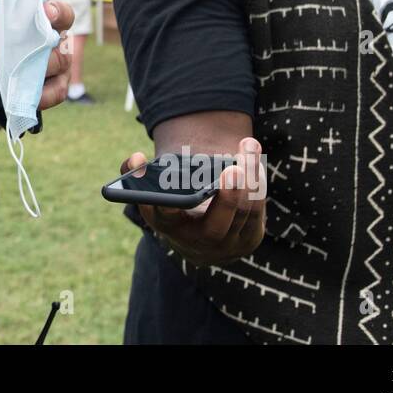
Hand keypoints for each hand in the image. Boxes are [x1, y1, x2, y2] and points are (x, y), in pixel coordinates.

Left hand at [0, 0, 72, 109]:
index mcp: (40, 18)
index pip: (60, 11)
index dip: (57, 11)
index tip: (46, 12)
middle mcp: (53, 39)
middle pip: (61, 39)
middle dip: (45, 42)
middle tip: (27, 45)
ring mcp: (57, 64)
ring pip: (60, 63)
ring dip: (40, 67)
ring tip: (16, 72)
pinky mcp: (55, 87)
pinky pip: (58, 91)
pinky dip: (46, 95)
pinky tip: (29, 96)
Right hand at [120, 137, 267, 266]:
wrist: (202, 238)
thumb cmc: (176, 207)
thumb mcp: (154, 195)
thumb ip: (137, 176)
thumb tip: (135, 159)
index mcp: (169, 228)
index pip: (164, 217)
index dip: (164, 202)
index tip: (175, 184)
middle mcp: (198, 244)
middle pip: (216, 226)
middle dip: (227, 199)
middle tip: (232, 170)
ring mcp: (227, 246)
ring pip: (244, 213)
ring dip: (250, 178)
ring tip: (248, 146)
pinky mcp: (249, 240)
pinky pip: (258, 211)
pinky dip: (258, 184)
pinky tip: (255, 162)